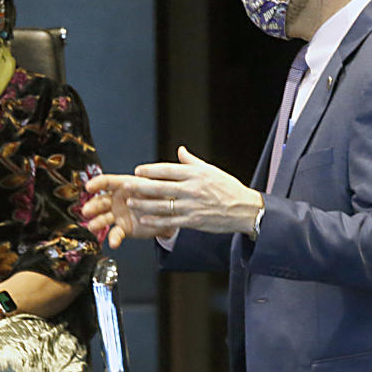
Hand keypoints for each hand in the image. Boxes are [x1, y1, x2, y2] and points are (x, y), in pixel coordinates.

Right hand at [83, 176, 173, 247]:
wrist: (169, 215)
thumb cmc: (163, 197)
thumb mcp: (156, 188)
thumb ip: (147, 184)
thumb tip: (137, 178)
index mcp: (125, 185)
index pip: (107, 182)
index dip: (96, 183)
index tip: (88, 187)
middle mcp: (118, 199)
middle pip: (101, 201)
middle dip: (92, 206)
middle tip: (86, 211)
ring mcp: (119, 214)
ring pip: (104, 218)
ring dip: (97, 222)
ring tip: (92, 227)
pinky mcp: (123, 228)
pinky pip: (116, 233)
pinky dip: (114, 238)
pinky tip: (113, 243)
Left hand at [126, 146, 261, 234]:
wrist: (244, 210)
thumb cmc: (229, 189)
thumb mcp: (212, 170)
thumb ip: (192, 162)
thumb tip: (180, 150)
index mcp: (196, 174)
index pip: (168, 170)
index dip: (150, 170)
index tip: (138, 171)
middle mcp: (192, 189)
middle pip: (161, 187)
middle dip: (141, 187)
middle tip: (127, 186)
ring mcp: (192, 206)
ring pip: (162, 205)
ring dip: (144, 204)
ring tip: (131, 203)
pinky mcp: (193, 221)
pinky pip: (170, 221)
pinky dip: (155, 221)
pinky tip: (144, 219)